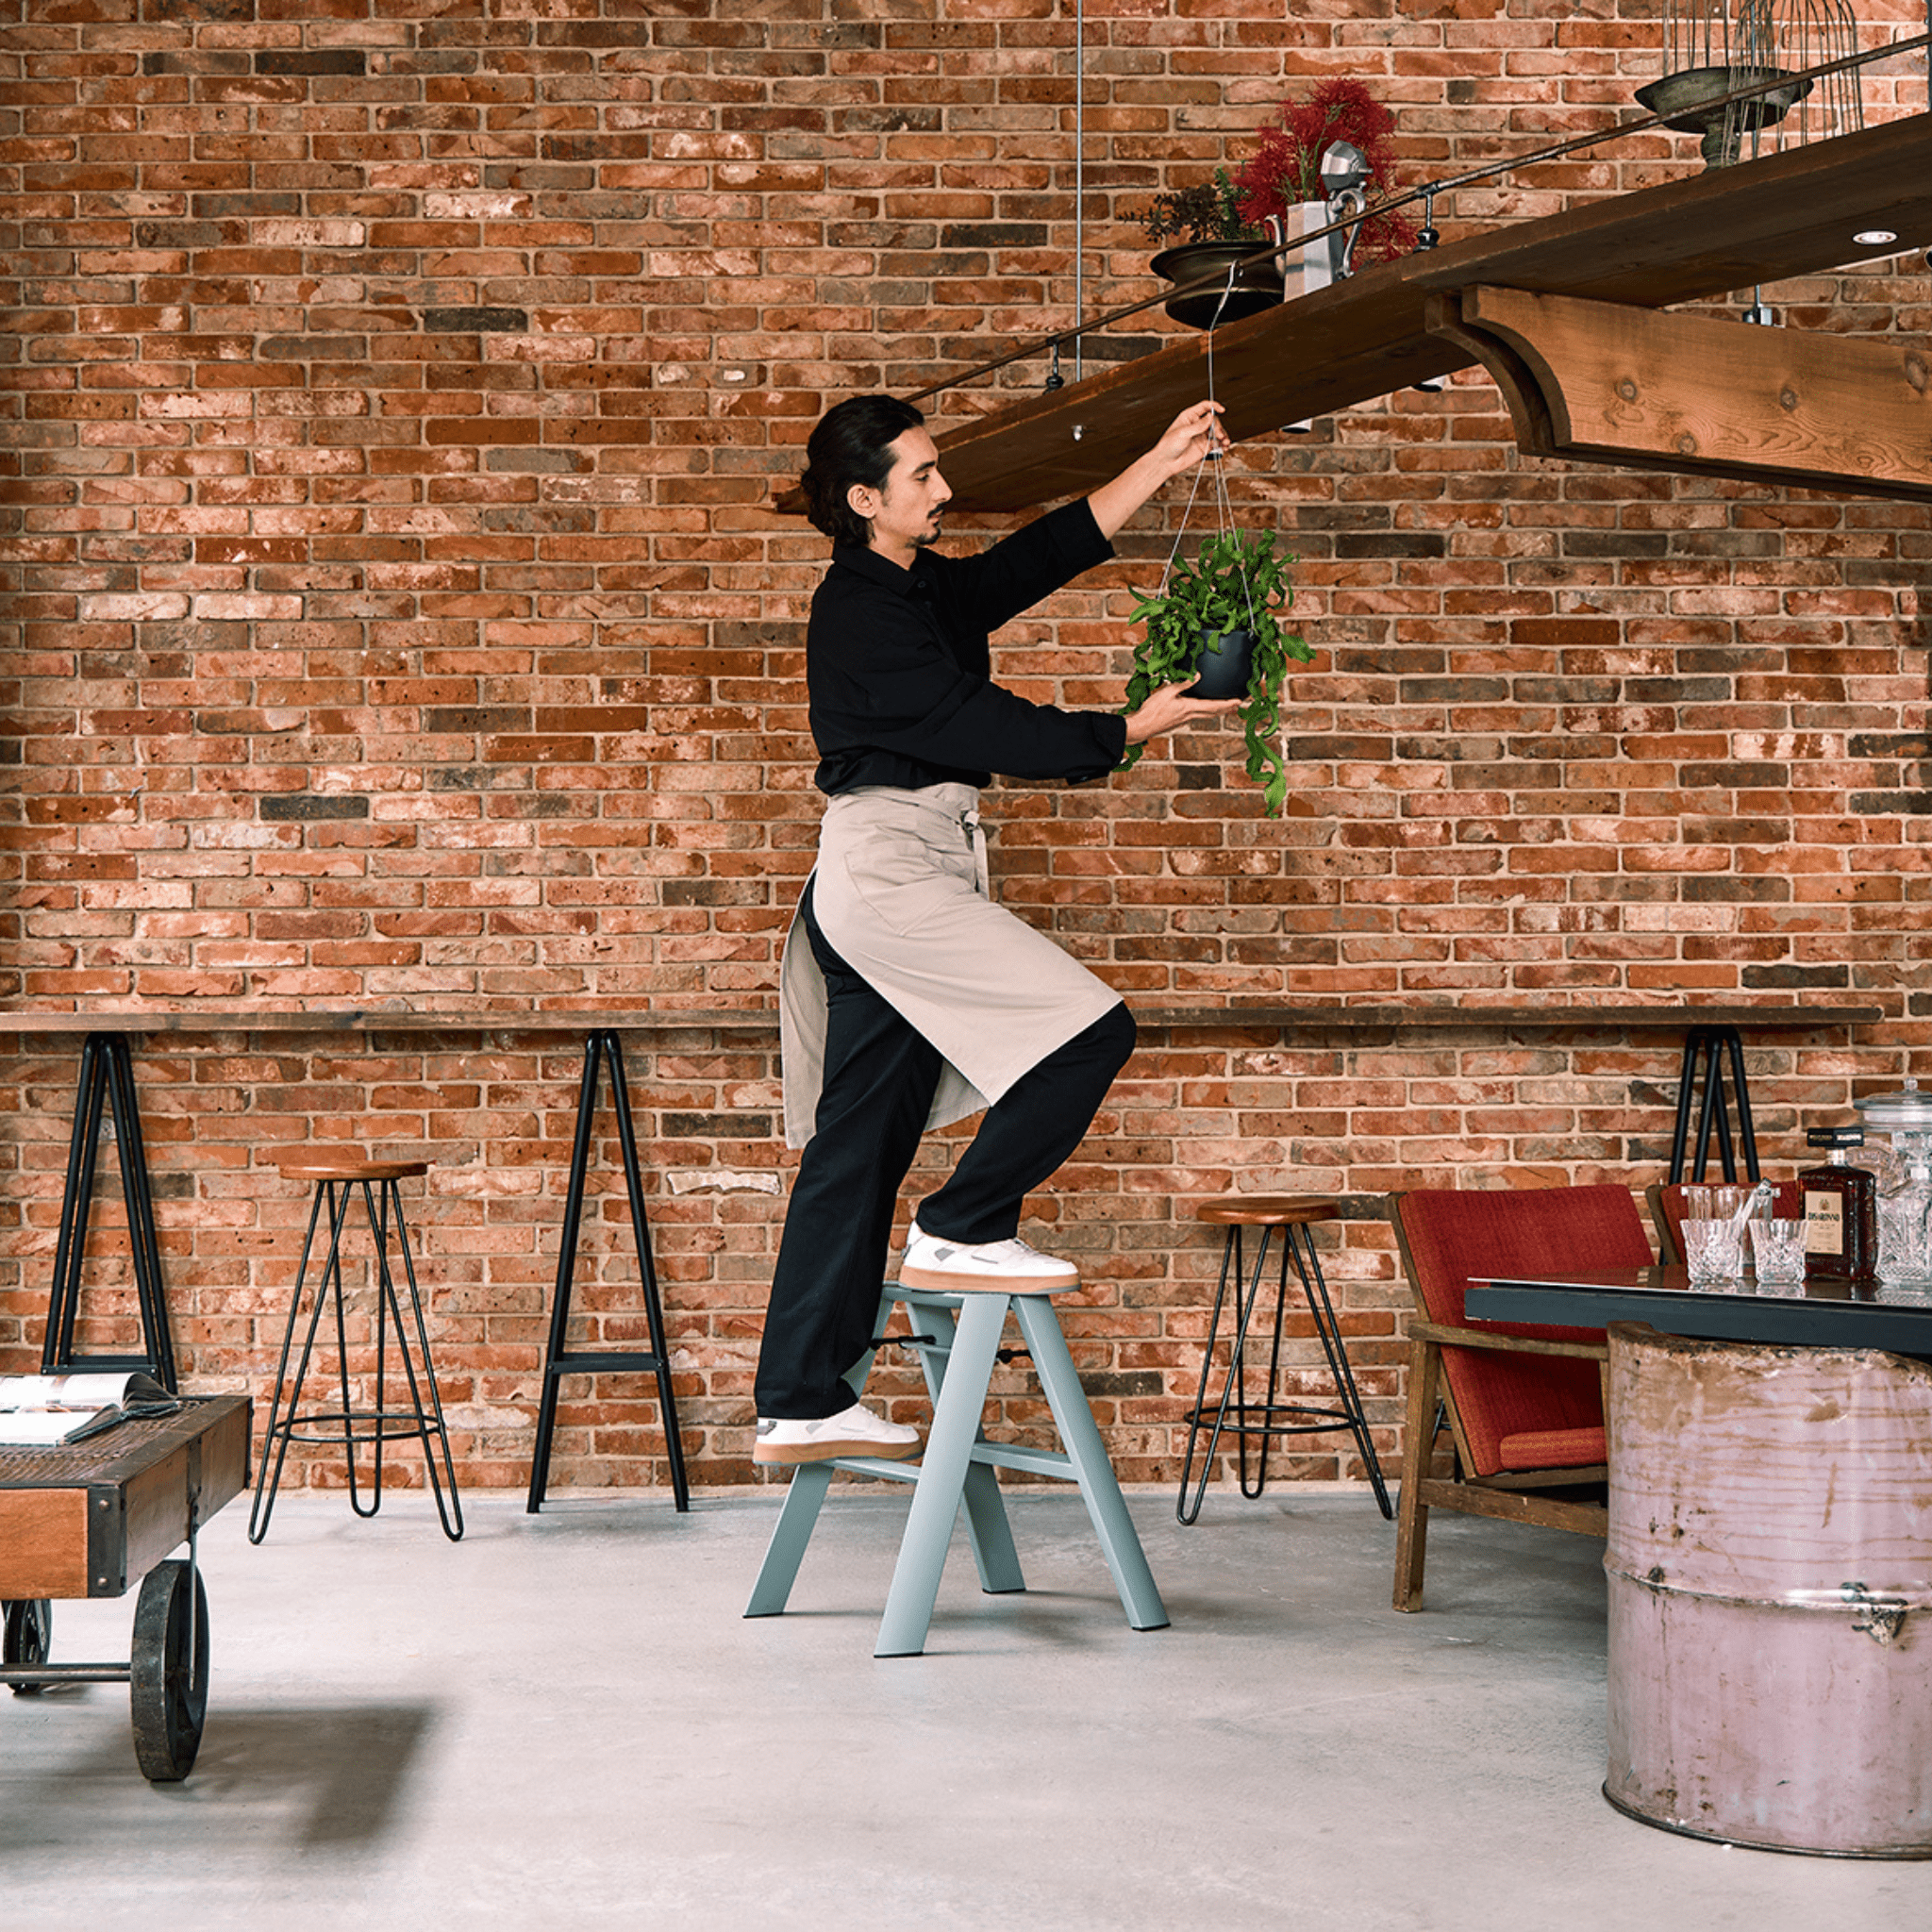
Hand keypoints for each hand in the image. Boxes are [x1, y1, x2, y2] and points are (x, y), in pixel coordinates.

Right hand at [1122, 679, 1243, 746]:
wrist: (1142, 727)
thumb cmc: (1152, 711)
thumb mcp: (1167, 692)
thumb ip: (1183, 684)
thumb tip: (1197, 675)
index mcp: (1189, 707)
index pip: (1213, 706)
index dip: (1227, 704)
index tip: (1239, 702)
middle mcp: (1189, 716)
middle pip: (1213, 713)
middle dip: (1226, 709)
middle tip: (1237, 707)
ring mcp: (1184, 721)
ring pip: (1206, 716)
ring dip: (1217, 712)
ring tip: (1226, 710)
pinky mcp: (1178, 722)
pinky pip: (1197, 717)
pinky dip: (1205, 714)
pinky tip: (1203, 712)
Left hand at [1147, 400, 1227, 479]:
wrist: (1166, 463)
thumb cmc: (1168, 446)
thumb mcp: (1183, 433)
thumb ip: (1198, 425)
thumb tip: (1210, 417)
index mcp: (1189, 416)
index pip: (1205, 406)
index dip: (1214, 406)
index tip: (1221, 410)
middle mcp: (1197, 425)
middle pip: (1213, 420)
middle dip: (1218, 427)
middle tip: (1219, 434)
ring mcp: (1201, 436)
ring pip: (1217, 432)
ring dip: (1223, 435)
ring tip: (1225, 441)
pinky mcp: (1204, 446)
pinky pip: (1217, 443)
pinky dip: (1222, 444)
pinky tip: (1224, 446)